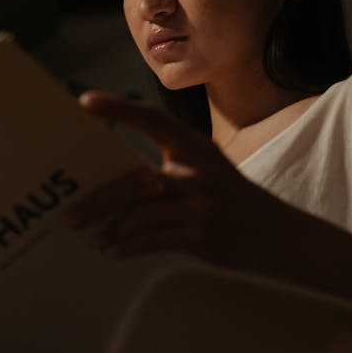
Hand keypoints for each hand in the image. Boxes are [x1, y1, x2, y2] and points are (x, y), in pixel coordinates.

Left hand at [68, 91, 294, 269]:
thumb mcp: (210, 169)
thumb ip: (172, 167)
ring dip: (107, 227)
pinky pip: (152, 240)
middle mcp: (196, 171)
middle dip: (97, 199)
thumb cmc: (233, 199)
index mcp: (196, 147)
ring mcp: (200, 204)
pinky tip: (112, 250)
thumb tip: (118, 178)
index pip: (152, 119)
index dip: (118, 108)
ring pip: (138, 213)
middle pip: (133, 180)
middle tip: (69, 211)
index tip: (84, 102)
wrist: (282, 236)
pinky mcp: (201, 235)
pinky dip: (127, 246)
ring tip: (86, 234)